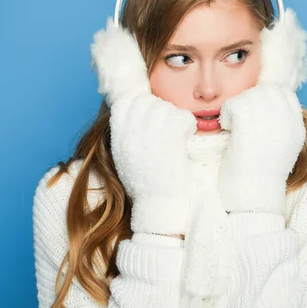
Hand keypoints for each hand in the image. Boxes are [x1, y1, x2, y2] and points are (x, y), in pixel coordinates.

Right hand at [109, 92, 196, 234]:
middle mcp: (131, 132)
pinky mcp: (169, 138)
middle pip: (149, 101)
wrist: (157, 206)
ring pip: (167, 107)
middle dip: (161, 111)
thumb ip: (129, 133)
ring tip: (177, 136)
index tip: (153, 119)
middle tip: (169, 129)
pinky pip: (182, 116)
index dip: (143, 105)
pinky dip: (187, 125)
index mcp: (119, 135)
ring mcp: (150, 134)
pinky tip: (186, 137)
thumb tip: (139, 109)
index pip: (128, 102)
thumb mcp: (126, 155)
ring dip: (175, 118)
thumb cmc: (146, 184)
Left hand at [217, 84, 305, 213]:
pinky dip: (227, 114)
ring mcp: (269, 122)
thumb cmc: (260, 176)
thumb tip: (264, 105)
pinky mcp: (249, 125)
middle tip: (240, 120)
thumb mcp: (279, 147)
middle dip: (250, 100)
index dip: (265, 98)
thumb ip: (278, 125)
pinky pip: (234, 104)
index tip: (254, 113)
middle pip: (266, 90)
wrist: (254, 198)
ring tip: (234, 126)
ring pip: (249, 95)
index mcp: (297, 128)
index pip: (284, 93)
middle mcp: (287, 122)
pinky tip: (228, 130)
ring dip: (237, 107)